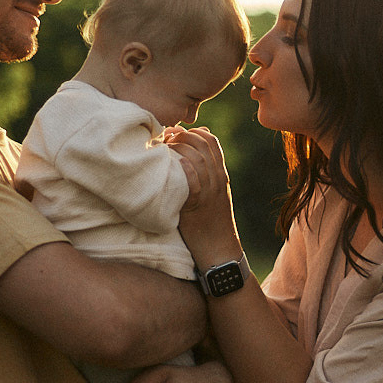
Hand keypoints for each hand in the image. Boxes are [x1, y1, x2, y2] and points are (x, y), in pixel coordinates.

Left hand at [165, 128, 242, 267]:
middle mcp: (217, 180)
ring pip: (199, 159)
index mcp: (221, 175)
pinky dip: (185, 169)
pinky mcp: (199, 206)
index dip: (192, 132)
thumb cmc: (211, 223)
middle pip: (203, 145)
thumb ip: (205, 176)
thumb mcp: (213, 195)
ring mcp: (210, 192)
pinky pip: (194, 182)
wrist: (220, 250)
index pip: (211, 141)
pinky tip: (174, 165)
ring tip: (162, 150)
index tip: (174, 135)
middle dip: (182, 136)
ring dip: (179, 149)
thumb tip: (189, 155)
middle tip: (164, 140)